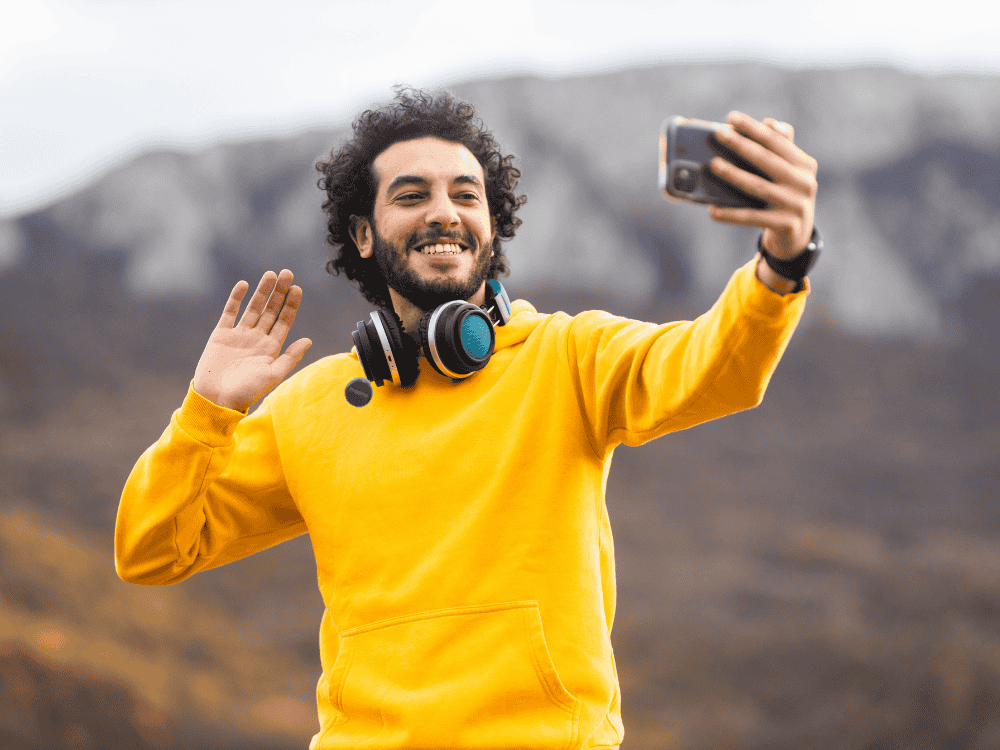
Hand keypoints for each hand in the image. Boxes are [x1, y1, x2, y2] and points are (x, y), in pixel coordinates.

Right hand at [192, 269, 311, 411]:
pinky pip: (230, 312)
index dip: (291, 305)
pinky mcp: (221, 334)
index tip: (298, 289)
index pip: (284, 321)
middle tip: (287, 273)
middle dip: (279, 292)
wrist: (216, 398)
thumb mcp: (272, 375)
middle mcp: (257, 338)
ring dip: (262, 291)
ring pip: (253, 308)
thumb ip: (290, 357)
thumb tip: (308, 340)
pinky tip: (244, 285)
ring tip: (270, 274)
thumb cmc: (246, 391)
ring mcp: (239, 335)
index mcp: (271, 348)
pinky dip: (236, 298)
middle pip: (271, 310)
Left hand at [706, 111, 818, 259]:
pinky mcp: (784, 224)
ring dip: (733, 174)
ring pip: (758, 186)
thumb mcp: (790, 171)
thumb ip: (781, 146)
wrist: (797, 234)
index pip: (776, 141)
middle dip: (741, 145)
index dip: (753, 128)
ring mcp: (795, 204)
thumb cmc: (786, 194)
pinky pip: (752, 217)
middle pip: (767, 160)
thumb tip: (769, 122)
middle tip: (719, 134)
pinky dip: (731, 214)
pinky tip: (712, 210)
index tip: (731, 117)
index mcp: (805, 164)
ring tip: (713, 165)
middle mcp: (804, 182)